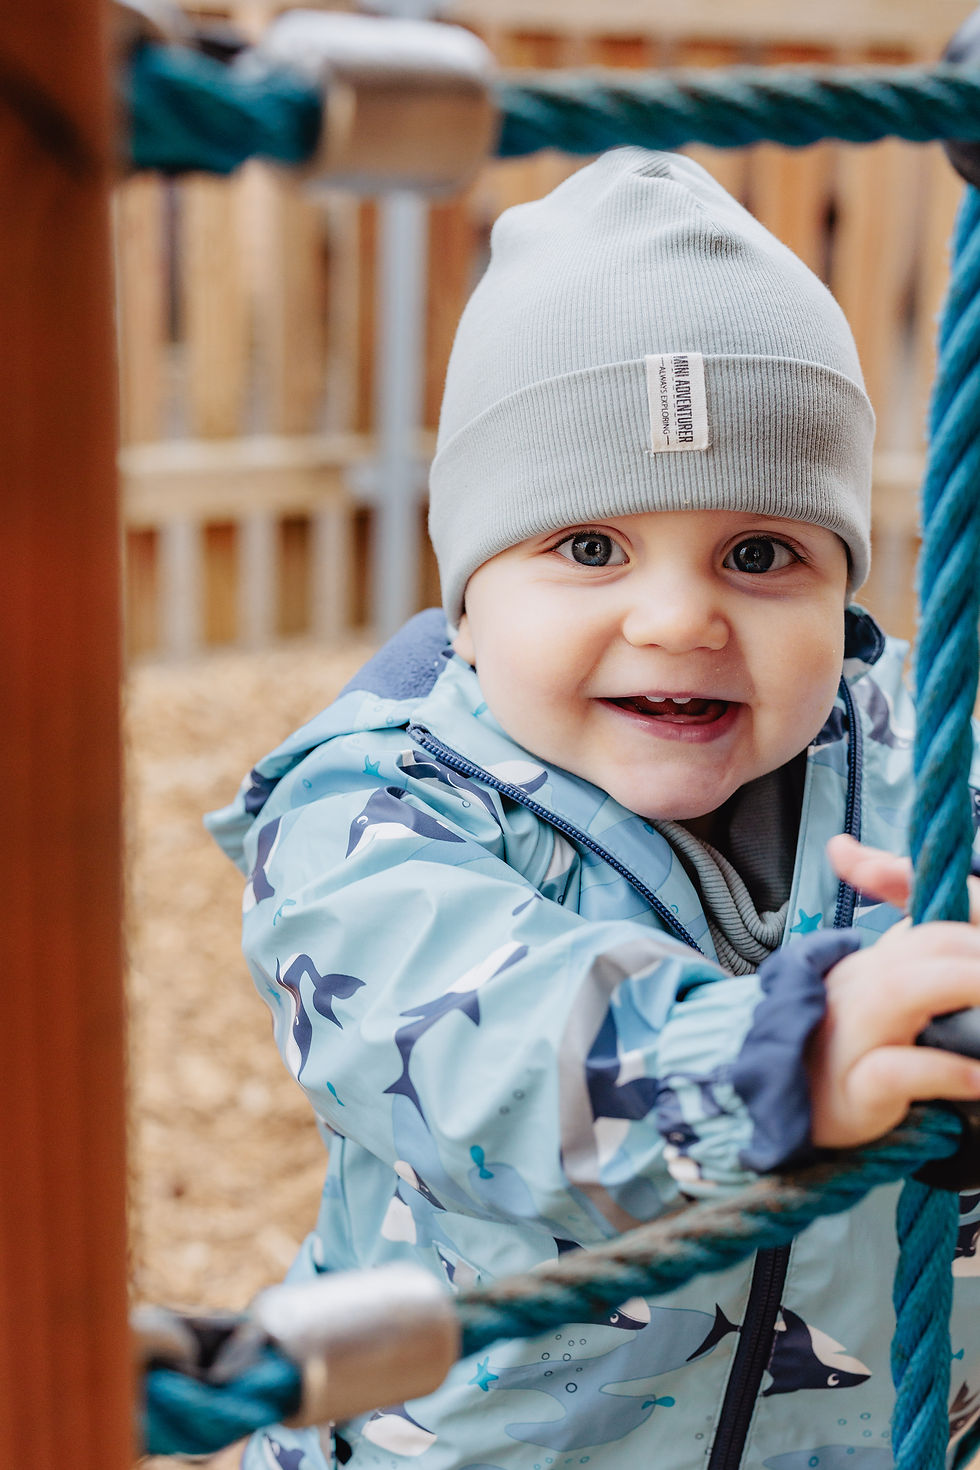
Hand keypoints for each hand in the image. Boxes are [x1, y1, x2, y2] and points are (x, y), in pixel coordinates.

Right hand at [807, 835, 979, 1149]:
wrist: (782, 1108)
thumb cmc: (843, 1054)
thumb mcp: (874, 998)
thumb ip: (908, 957)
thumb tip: (911, 897)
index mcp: (867, 967)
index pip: (923, 926)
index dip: (967, 923)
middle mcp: (854, 990)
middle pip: (919, 947)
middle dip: (971, 953)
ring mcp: (849, 1038)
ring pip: (899, 992)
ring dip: (959, 986)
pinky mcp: (853, 1090)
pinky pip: (894, 1070)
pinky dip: (941, 1070)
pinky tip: (976, 1078)